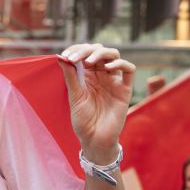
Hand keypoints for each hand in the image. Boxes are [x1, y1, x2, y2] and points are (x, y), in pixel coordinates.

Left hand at [60, 43, 135, 163]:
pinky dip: (120, 64)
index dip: (76, 50)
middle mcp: (101, 75)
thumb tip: (61, 57)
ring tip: (89, 61)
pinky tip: (108, 68)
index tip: (65, 55)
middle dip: (86, 50)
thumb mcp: (74, 96)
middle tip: (75, 58)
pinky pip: (129, 70)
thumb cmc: (83, 120)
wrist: (94, 139)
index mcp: (88, 76)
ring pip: (114, 56)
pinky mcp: (125, 89)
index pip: (85, 54)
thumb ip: (70, 76)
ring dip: (101, 54)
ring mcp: (114, 81)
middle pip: (99, 51)